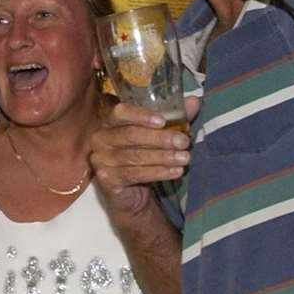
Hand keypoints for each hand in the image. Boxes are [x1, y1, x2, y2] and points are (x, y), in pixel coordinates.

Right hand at [89, 98, 195, 217]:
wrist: (132, 192)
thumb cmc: (144, 155)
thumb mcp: (160, 135)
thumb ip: (175, 118)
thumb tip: (194, 101)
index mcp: (109, 121)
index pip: (120, 112)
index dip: (140, 115)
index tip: (163, 121)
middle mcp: (100, 138)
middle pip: (129, 135)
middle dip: (160, 138)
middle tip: (184, 142)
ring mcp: (100, 159)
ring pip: (134, 156)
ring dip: (163, 157)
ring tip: (185, 158)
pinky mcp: (106, 178)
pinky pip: (134, 174)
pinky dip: (158, 172)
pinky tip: (176, 172)